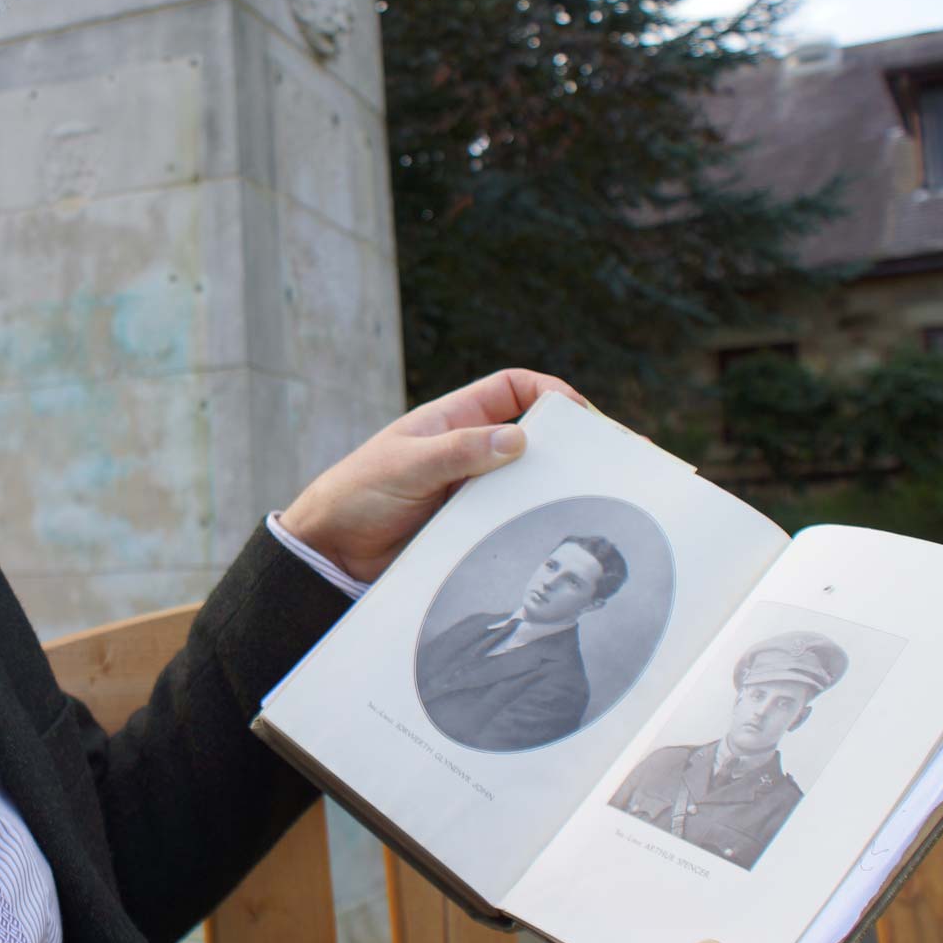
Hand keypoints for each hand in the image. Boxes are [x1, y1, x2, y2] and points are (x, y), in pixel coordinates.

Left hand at [278, 369, 581, 582]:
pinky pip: (510, 520)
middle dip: (570, 444)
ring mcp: (471, 490)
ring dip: (557, 488)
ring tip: (597, 500)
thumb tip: (517, 440)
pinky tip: (557, 534)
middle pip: (532, 437)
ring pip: (526, 482)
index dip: (549, 393)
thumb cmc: (356, 493)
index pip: (512, 391)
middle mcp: (469, 452)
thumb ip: (458, 452)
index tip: (580, 414)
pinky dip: (534, 524)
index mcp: (453, 420)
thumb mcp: (406, 465)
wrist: (330, 551)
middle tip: (612, 460)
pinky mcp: (469, 527)